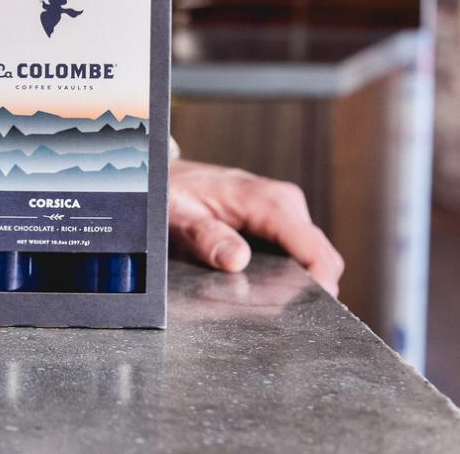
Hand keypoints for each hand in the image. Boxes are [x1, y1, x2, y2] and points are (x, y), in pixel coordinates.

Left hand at [169, 159, 344, 295]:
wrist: (170, 178)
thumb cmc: (174, 192)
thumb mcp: (180, 215)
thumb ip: (206, 237)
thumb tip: (237, 260)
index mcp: (268, 201)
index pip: (314, 248)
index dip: (319, 283)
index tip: (308, 310)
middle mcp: (284, 205)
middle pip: (321, 260)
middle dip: (307, 290)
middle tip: (271, 313)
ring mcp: (285, 217)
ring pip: (312, 262)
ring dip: (297, 285)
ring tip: (261, 302)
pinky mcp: (279, 227)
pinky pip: (298, 258)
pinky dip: (288, 277)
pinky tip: (262, 290)